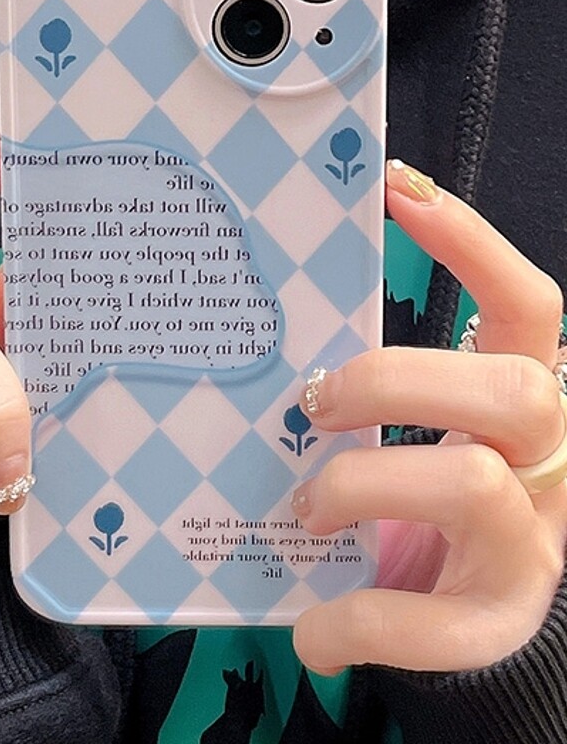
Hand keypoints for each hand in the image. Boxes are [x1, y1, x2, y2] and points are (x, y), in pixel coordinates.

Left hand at [292, 159, 566, 673]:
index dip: (472, 243)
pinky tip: (313, 628)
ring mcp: (532, 546)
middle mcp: (546, 464)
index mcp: (521, 401)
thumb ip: (373, 388)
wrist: (460, 617)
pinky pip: (435, 625)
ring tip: (304, 506)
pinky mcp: (498, 623)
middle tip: (317, 400)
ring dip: (362, 486)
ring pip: (471, 484)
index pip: (527, 306)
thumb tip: (276, 336)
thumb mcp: (413, 430)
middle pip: (512, 388)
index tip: (397, 189)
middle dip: (396, 379)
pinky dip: (358, 621)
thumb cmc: (419, 500)